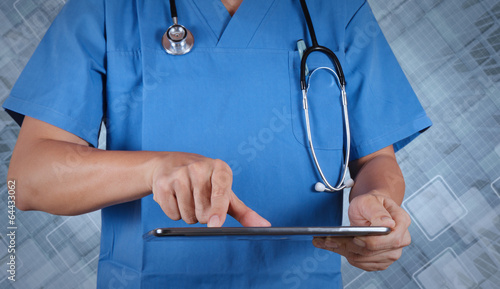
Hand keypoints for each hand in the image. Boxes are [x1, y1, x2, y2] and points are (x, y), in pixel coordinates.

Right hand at [151, 152, 270, 226]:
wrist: (171, 165)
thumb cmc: (205, 183)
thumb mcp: (226, 193)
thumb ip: (245, 212)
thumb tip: (264, 225)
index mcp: (220, 168)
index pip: (220, 191)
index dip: (217, 209)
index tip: (214, 224)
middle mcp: (199, 167)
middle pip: (203, 211)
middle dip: (203, 215)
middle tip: (200, 201)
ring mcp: (179, 174)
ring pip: (188, 215)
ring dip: (189, 215)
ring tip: (187, 198)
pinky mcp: (162, 184)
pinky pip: (172, 214)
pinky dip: (174, 213)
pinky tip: (175, 198)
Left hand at [312, 192, 410, 270]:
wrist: (370, 209)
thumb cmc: (370, 203)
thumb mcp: (370, 200)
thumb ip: (377, 211)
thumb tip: (387, 224)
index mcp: (401, 222)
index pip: (390, 240)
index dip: (370, 241)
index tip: (353, 237)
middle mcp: (400, 241)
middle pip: (372, 251)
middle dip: (348, 245)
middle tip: (326, 239)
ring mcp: (391, 253)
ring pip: (363, 259)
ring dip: (343, 250)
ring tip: (325, 241)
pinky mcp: (379, 261)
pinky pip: (360, 263)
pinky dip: (345, 254)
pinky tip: (333, 246)